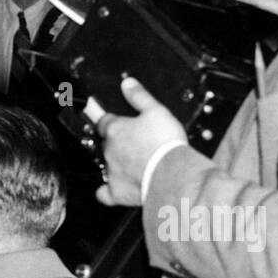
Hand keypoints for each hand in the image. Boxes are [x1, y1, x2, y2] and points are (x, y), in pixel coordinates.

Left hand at [95, 77, 187, 207]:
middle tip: (135, 145)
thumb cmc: (166, 143)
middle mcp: (109, 150)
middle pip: (106, 144)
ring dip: (116, 164)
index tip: (116, 123)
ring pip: (106, 165)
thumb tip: (127, 83)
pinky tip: (110, 190)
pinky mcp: (117, 191)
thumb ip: (139, 96)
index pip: (104, 122)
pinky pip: (104, 193)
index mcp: (116, 130)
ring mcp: (111, 171)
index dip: (111, 121)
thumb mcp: (156, 110)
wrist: (172, 173)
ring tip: (133, 164)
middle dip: (117, 143)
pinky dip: (106, 191)